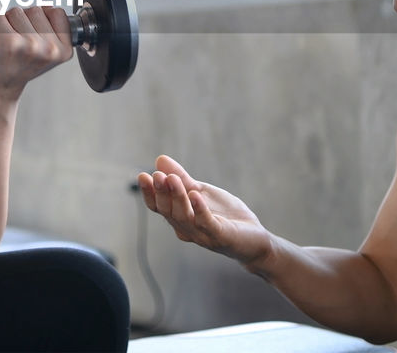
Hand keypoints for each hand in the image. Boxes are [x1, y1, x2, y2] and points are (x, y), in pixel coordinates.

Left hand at [0, 6, 73, 102]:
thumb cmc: (20, 68)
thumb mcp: (48, 53)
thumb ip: (53, 30)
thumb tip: (48, 8)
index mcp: (64, 50)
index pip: (57, 12)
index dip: (43, 17)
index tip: (34, 31)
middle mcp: (50, 49)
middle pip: (35, 10)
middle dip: (24, 18)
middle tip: (18, 37)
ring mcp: (30, 45)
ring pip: (17, 11)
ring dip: (8, 20)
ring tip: (7, 38)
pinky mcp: (9, 42)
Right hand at [136, 155, 272, 265]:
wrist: (253, 238)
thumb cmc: (225, 215)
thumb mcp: (201, 191)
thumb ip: (182, 178)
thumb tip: (159, 159)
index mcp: (180, 218)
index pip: (158, 207)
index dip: (149, 193)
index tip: (143, 176)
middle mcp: (187, 229)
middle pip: (168, 212)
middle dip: (161, 193)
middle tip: (156, 176)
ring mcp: (203, 235)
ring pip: (184, 217)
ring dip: (177, 197)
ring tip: (172, 179)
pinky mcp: (220, 237)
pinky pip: (207, 224)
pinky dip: (200, 210)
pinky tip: (196, 195)